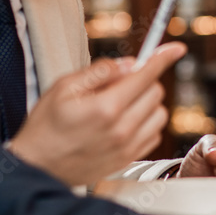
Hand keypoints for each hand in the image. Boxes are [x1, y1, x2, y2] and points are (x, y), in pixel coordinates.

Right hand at [6, 42, 186, 185]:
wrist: (38, 166)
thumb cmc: (46, 125)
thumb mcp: (64, 87)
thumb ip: (100, 72)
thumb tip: (129, 64)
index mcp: (106, 107)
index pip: (146, 75)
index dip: (163, 57)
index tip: (176, 48)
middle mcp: (122, 129)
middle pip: (155, 92)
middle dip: (143, 80)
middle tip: (117, 83)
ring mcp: (128, 147)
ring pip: (160, 113)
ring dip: (146, 103)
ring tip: (120, 104)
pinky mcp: (129, 159)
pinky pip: (155, 133)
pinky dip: (146, 122)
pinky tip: (124, 121)